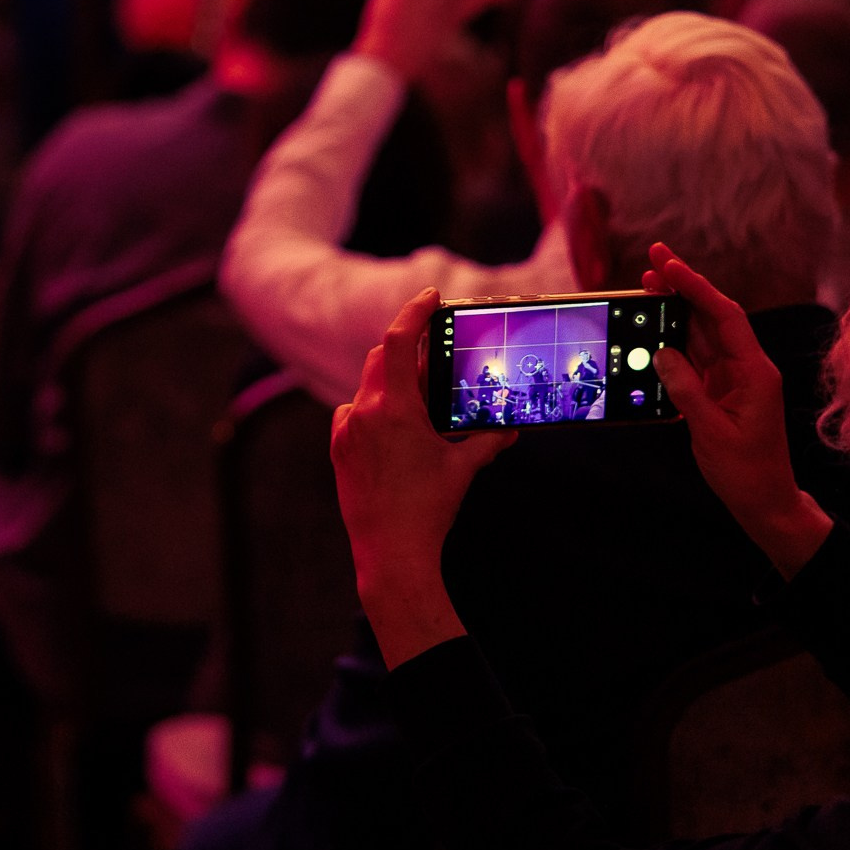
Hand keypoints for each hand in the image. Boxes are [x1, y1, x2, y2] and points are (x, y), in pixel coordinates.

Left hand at [332, 287, 517, 666]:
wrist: (391, 552)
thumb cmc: (428, 509)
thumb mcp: (463, 469)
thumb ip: (487, 441)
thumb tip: (511, 429)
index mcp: (395, 408)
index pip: (398, 340)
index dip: (413, 311)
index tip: (430, 296)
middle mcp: (364, 412)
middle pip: (380, 358)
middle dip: (406, 347)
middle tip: (431, 347)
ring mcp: (346, 430)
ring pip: (368, 387)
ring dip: (391, 382)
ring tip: (418, 396)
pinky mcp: (338, 449)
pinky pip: (354, 414)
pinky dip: (374, 410)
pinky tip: (394, 428)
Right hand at [644, 245, 831, 577]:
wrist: (765, 502)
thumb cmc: (746, 472)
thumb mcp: (712, 432)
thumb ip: (687, 389)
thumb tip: (663, 353)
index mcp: (754, 372)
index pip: (724, 316)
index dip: (696, 286)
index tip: (668, 264)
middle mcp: (747, 368)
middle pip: (712, 316)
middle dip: (683, 288)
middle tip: (652, 262)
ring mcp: (734, 378)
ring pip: (702, 334)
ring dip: (676, 312)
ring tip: (647, 288)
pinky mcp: (722, 390)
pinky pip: (697, 357)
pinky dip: (675, 342)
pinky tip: (655, 330)